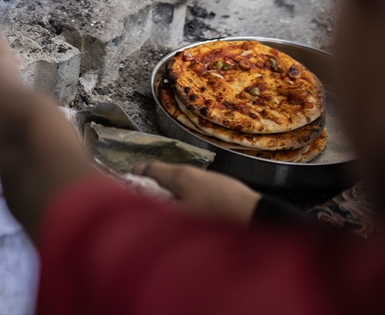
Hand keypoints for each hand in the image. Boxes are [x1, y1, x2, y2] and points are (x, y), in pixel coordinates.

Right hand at [133, 162, 260, 225]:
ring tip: (170, 212)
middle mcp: (191, 171)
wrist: (253, 215)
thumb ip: (159, 208)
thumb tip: (144, 205)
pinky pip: (195, 188)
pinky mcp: (219, 185)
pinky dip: (187, 196)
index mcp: (178, 176)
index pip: (150, 168)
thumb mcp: (181, 216)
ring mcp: (206, 177)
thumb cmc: (214, 215)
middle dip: (154, 187)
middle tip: (149, 204)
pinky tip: (192, 212)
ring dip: (171, 193)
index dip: (138, 175)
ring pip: (181, 182)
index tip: (131, 185)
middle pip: (165, 174)